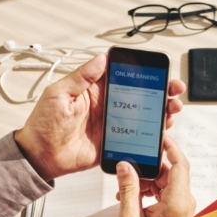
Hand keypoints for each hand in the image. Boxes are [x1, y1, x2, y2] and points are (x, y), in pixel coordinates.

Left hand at [14, 54, 185, 181]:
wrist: (42, 157)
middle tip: (174, 90)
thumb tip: (100, 59)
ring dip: (161, 111)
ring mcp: (114, 124)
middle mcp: (108, 106)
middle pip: (141, 95)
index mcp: (95, 91)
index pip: (125, 77)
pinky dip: (152, 133)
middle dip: (161, 91)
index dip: (144, 72)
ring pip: (144, 115)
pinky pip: (138, 136)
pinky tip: (162, 130)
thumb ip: (81, 77)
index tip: (159, 71)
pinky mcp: (116, 142)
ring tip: (172, 109)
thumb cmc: (44, 125)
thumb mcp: (59, 94)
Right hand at [116, 136, 195, 216]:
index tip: (160, 137)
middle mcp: (184, 200)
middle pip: (170, 171)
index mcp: (177, 200)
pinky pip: (166, 192)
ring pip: (166, 182)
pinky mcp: (179, 211)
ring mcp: (183, 206)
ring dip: (148, 181)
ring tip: (127, 190)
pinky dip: (151, 191)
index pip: (180, 163)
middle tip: (130, 168)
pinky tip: (134, 198)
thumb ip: (128, 189)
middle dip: (150, 168)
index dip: (171, 147)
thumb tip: (125, 167)